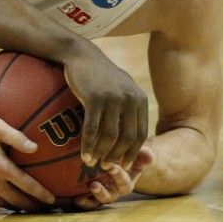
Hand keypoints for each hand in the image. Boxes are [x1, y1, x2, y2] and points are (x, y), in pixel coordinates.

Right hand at [0, 116, 55, 209]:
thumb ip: (16, 136)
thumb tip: (35, 147)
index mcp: (1, 167)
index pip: (28, 186)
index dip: (42, 194)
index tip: (52, 199)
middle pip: (18, 201)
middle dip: (33, 206)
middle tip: (43, 208)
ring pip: (3, 204)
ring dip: (16, 206)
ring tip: (26, 205)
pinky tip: (3, 196)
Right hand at [62, 42, 147, 168]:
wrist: (81, 55)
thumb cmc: (100, 76)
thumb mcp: (121, 89)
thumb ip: (129, 108)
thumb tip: (134, 135)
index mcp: (139, 99)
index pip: (141, 133)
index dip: (133, 152)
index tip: (124, 165)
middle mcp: (130, 99)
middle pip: (128, 137)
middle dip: (118, 156)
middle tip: (108, 167)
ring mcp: (113, 99)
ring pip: (110, 135)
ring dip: (102, 153)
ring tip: (94, 163)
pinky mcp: (94, 98)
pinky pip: (92, 129)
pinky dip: (88, 145)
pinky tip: (84, 154)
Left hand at [73, 146, 153, 209]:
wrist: (118, 161)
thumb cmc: (125, 156)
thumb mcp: (135, 154)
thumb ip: (141, 154)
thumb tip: (149, 156)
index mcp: (126, 182)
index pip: (123, 181)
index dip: (118, 175)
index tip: (111, 167)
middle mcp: (114, 191)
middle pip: (110, 196)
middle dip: (102, 192)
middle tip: (93, 185)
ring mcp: (103, 193)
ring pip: (98, 201)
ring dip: (90, 199)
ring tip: (81, 196)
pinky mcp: (92, 195)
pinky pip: (88, 201)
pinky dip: (83, 201)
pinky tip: (75, 198)